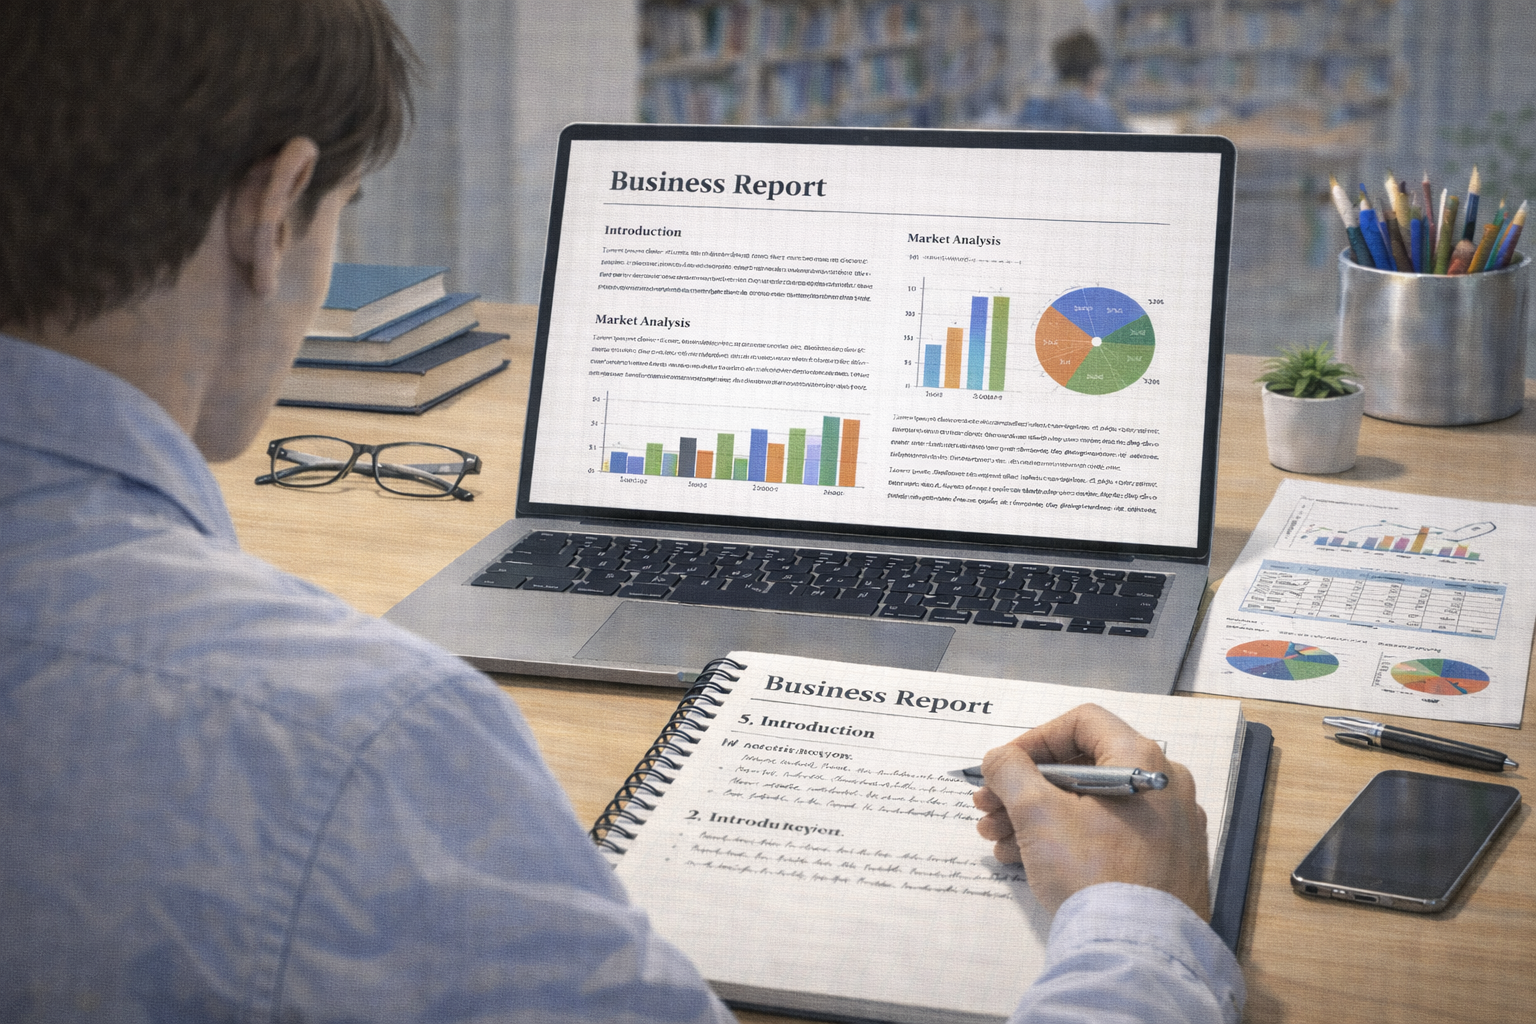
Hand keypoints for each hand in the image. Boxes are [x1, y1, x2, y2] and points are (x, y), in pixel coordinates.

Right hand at [971, 703, 1210, 918]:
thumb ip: (1010, 771)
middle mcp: (1164, 787)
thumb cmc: (1093, 874)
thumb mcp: (1037, 813)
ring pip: (1092, 805)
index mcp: (1142, 761)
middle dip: (1026, 787)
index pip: (1082, 722)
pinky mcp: (1167, 863)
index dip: (1034, 739)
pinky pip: (1110, 836)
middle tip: (988, 807)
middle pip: (1083, 768)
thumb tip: (1000, 758)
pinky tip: (1026, 860)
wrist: (1138, 953)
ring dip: (1037, 815)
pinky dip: (1068, 839)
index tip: (1004, 766)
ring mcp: (1170, 828)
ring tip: (998, 840)